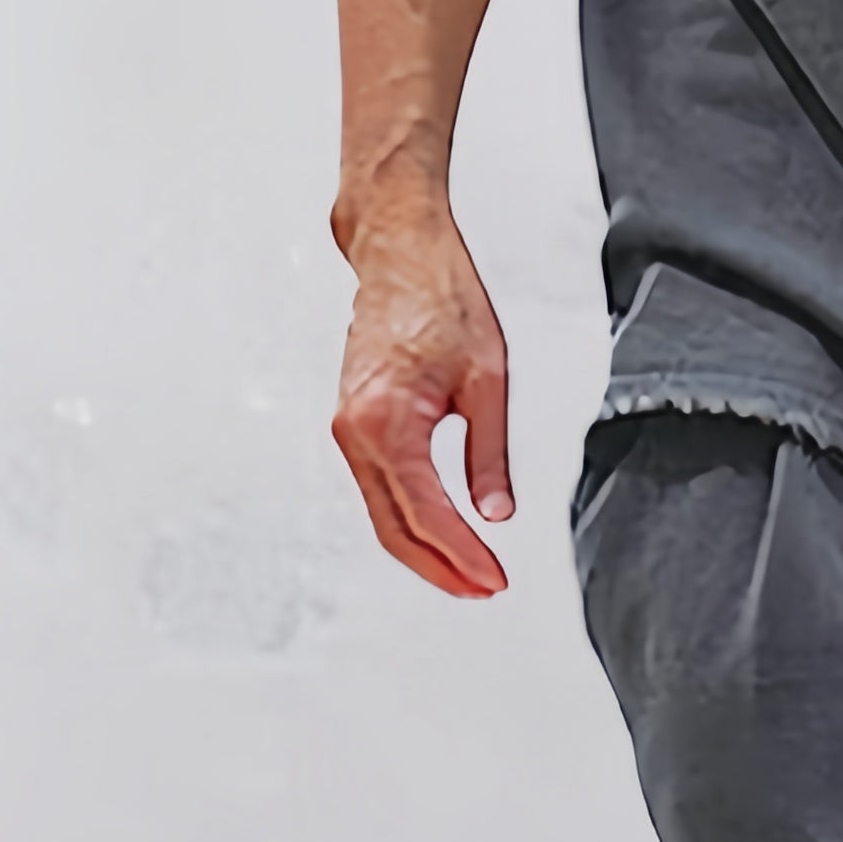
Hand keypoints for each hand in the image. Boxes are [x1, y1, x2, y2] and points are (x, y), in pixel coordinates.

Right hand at [331, 187, 515, 599]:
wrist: (399, 253)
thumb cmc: (440, 296)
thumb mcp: (488, 379)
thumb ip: (491, 454)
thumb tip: (495, 513)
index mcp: (386, 422)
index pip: (426, 514)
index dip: (462, 556)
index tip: (494, 578)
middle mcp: (355, 432)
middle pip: (393, 529)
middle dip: (440, 568)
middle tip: (484, 589)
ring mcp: (347, 430)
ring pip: (382, 514)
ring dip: (423, 550)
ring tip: (470, 573)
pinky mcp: (352, 424)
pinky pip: (378, 489)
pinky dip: (408, 519)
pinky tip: (439, 535)